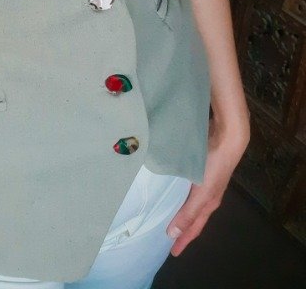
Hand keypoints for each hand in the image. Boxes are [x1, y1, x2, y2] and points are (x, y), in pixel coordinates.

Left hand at [165, 113, 249, 256]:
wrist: (226, 138)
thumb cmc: (214, 166)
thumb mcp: (202, 192)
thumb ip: (188, 212)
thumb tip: (174, 233)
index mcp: (208, 203)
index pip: (193, 227)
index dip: (183, 240)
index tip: (172, 252)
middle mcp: (206, 195)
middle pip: (191, 216)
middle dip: (181, 227)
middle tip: (165, 235)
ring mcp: (202, 180)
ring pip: (188, 200)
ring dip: (177, 208)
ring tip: (164, 212)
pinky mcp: (197, 167)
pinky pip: (185, 185)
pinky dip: (177, 191)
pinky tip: (168, 186)